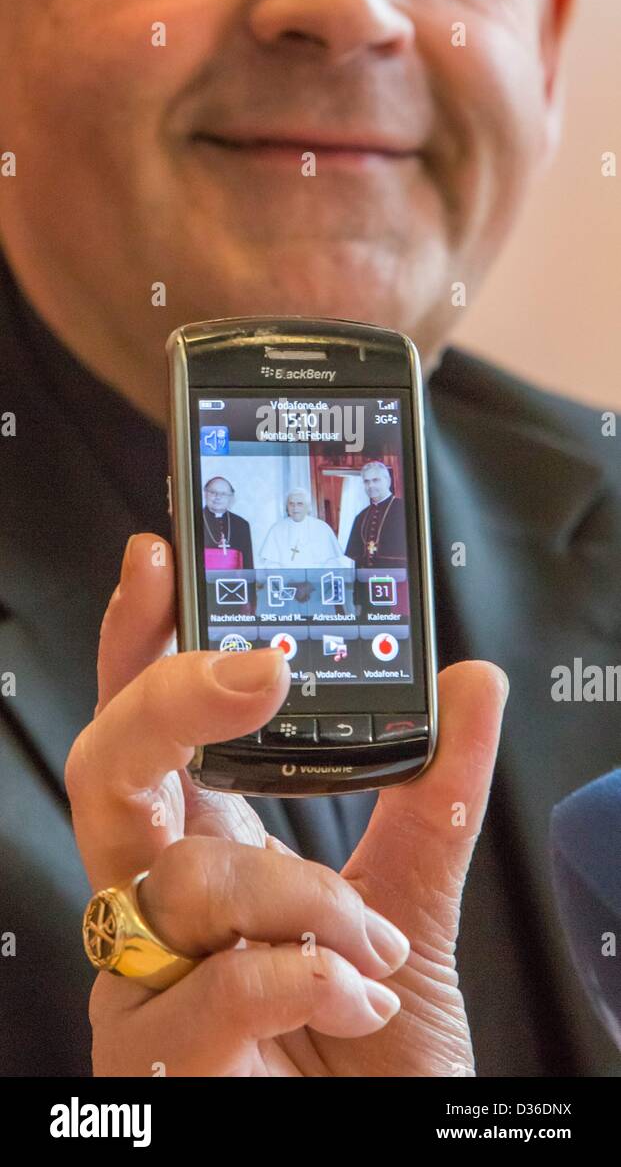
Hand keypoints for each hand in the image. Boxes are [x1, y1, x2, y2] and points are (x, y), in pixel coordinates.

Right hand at [66, 533, 508, 1076]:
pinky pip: (208, 987)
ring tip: (374, 954)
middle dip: (172, 703)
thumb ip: (434, 800)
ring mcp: (138, 987)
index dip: (137, 645)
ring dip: (306, 903)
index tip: (159, 563)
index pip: (148, 733)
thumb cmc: (371, 1056)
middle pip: (109, 772)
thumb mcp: (414, 913)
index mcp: (205, 854)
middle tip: (256, 674)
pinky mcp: (144, 1064)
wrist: (379, 1160)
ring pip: (187, 883)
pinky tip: (350, 996)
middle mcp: (154, 908)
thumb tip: (471, 684)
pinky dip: (300, 979)